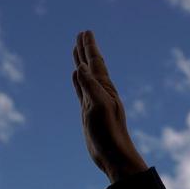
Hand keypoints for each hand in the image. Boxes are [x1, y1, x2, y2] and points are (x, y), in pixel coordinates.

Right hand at [72, 30, 146, 182]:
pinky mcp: (88, 113)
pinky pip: (81, 90)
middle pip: (91, 66)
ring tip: (76, 50)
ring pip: (85, 76)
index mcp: (105, 89)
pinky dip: (77, 81)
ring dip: (81, 63)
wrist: (114, 156)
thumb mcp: (99, 107)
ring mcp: (94, 102)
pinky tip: (75, 75)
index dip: (90, 47)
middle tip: (81, 34)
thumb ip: (90, 86)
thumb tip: (80, 66)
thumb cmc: (109, 133)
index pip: (95, 62)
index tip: (85, 32)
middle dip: (85, 50)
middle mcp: (100, 92)